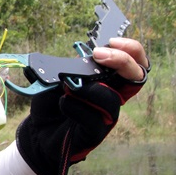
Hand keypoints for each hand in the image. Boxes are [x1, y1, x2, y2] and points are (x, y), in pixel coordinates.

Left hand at [17, 37, 148, 174]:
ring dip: (90, 88)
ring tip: (68, 86)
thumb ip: (72, 68)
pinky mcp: (95, 134)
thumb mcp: (59, 79)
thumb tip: (81, 61)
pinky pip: (93, 119)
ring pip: (112, 99)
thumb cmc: (53, 103)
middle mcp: (112, 97)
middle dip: (122, 62)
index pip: (134, 64)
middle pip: (136, 78)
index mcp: (108, 81)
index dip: (132, 50)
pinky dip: (75, 106)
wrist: (39, 131)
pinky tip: (62, 103)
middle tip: (99, 55)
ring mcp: (106, 116)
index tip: (112, 41)